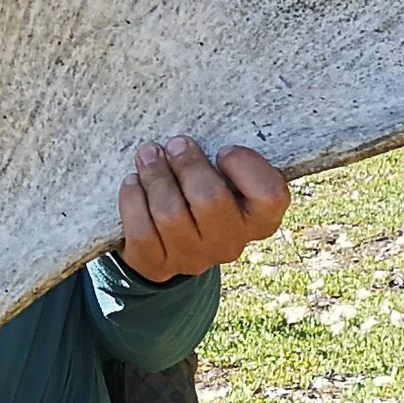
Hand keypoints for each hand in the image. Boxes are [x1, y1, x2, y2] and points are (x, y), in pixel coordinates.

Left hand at [116, 137, 289, 281]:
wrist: (165, 242)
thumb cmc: (200, 192)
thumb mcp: (223, 177)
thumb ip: (223, 161)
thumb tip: (193, 136)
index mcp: (256, 219)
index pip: (271, 196)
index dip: (247, 168)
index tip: (224, 151)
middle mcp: (230, 243)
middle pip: (210, 200)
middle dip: (187, 165)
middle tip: (175, 144)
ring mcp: (194, 258)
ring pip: (171, 214)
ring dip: (155, 177)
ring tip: (148, 155)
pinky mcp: (158, 265)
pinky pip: (143, 231)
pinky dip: (134, 200)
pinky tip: (133, 182)